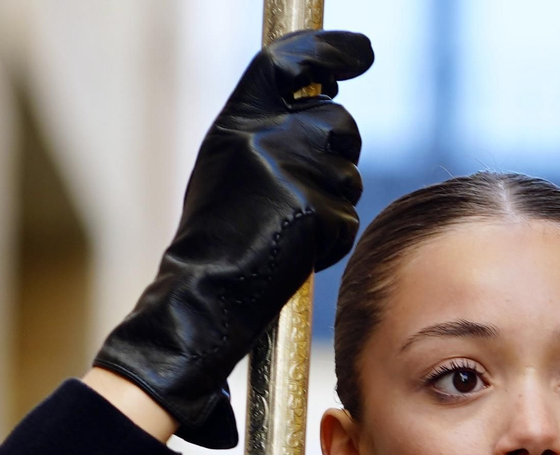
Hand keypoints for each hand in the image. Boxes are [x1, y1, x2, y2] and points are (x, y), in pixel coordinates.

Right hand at [93, 30, 372, 446]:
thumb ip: (268, 135)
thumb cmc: (217, 242)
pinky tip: (294, 254)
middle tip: (304, 198)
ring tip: (288, 231)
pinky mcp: (310, 209)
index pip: (287, 65)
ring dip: (333, 204)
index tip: (358, 53)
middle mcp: (260, 136)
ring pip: (348, 174)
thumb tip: (322, 99)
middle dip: (339, 158)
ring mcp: (287, 170)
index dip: (329, 51)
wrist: (201, 298)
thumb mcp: (229, 172)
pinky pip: (347, 217)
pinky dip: (331, 240)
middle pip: (338, 124)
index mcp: (235, 123)